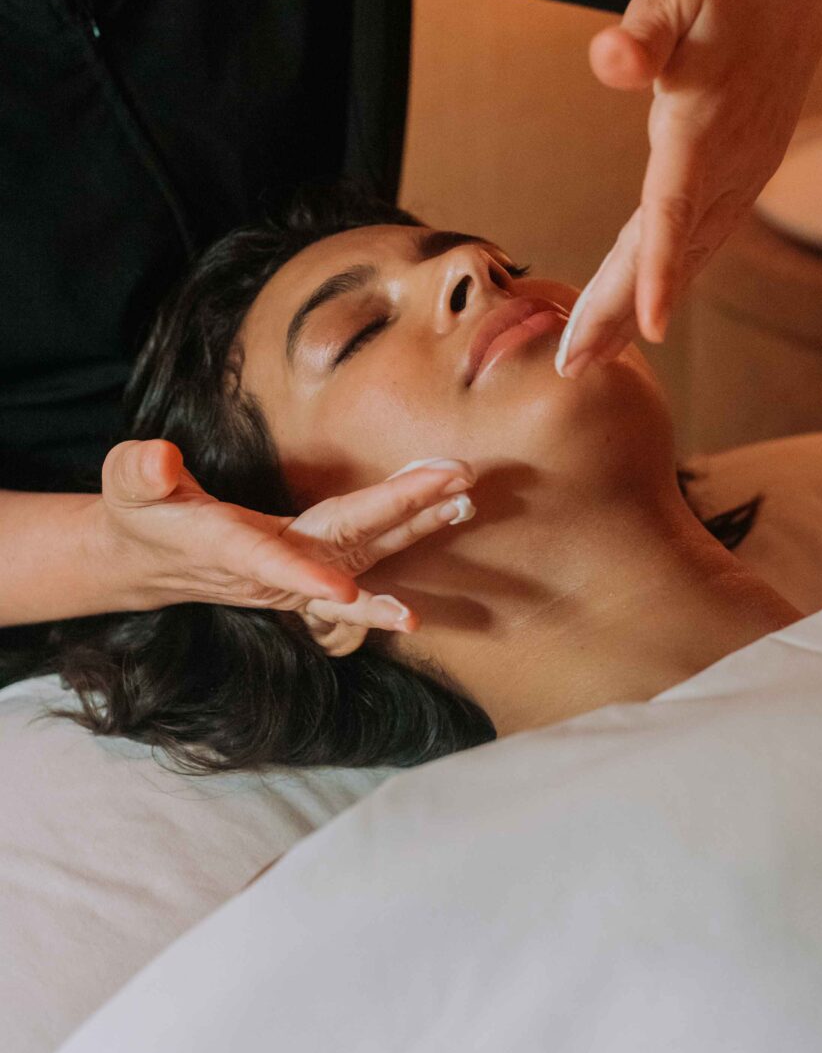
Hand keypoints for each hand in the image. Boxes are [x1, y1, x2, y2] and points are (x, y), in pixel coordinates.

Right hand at [96, 440, 475, 650]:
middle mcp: (274, 565)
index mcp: (225, 548)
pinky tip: (449, 513)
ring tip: (465, 504)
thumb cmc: (140, 514)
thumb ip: (139, 472)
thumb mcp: (125, 486)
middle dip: (399, 519)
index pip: (267, 562)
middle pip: (344, 544)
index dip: (303, 575)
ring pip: (367, 550)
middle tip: (453, 491)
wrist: (151, 559)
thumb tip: (159, 461)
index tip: (345, 591)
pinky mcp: (315, 561)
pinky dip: (409, 532)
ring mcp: (299, 567)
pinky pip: (370, 549)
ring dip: (417, 527)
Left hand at [554, 0, 821, 376]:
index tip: (645, 329)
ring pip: (688, 252)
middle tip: (572, 368)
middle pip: (673, 249)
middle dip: (621, 312)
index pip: (675, 208)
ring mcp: (742, 170)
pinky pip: (700, 236)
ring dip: (637, 304)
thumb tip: (609, 59)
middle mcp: (730, 160)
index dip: (658, 270)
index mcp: (704, 123)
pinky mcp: (742, 170)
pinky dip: (667, 275)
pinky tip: (637, 304)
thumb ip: (642, 32)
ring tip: (591, 354)